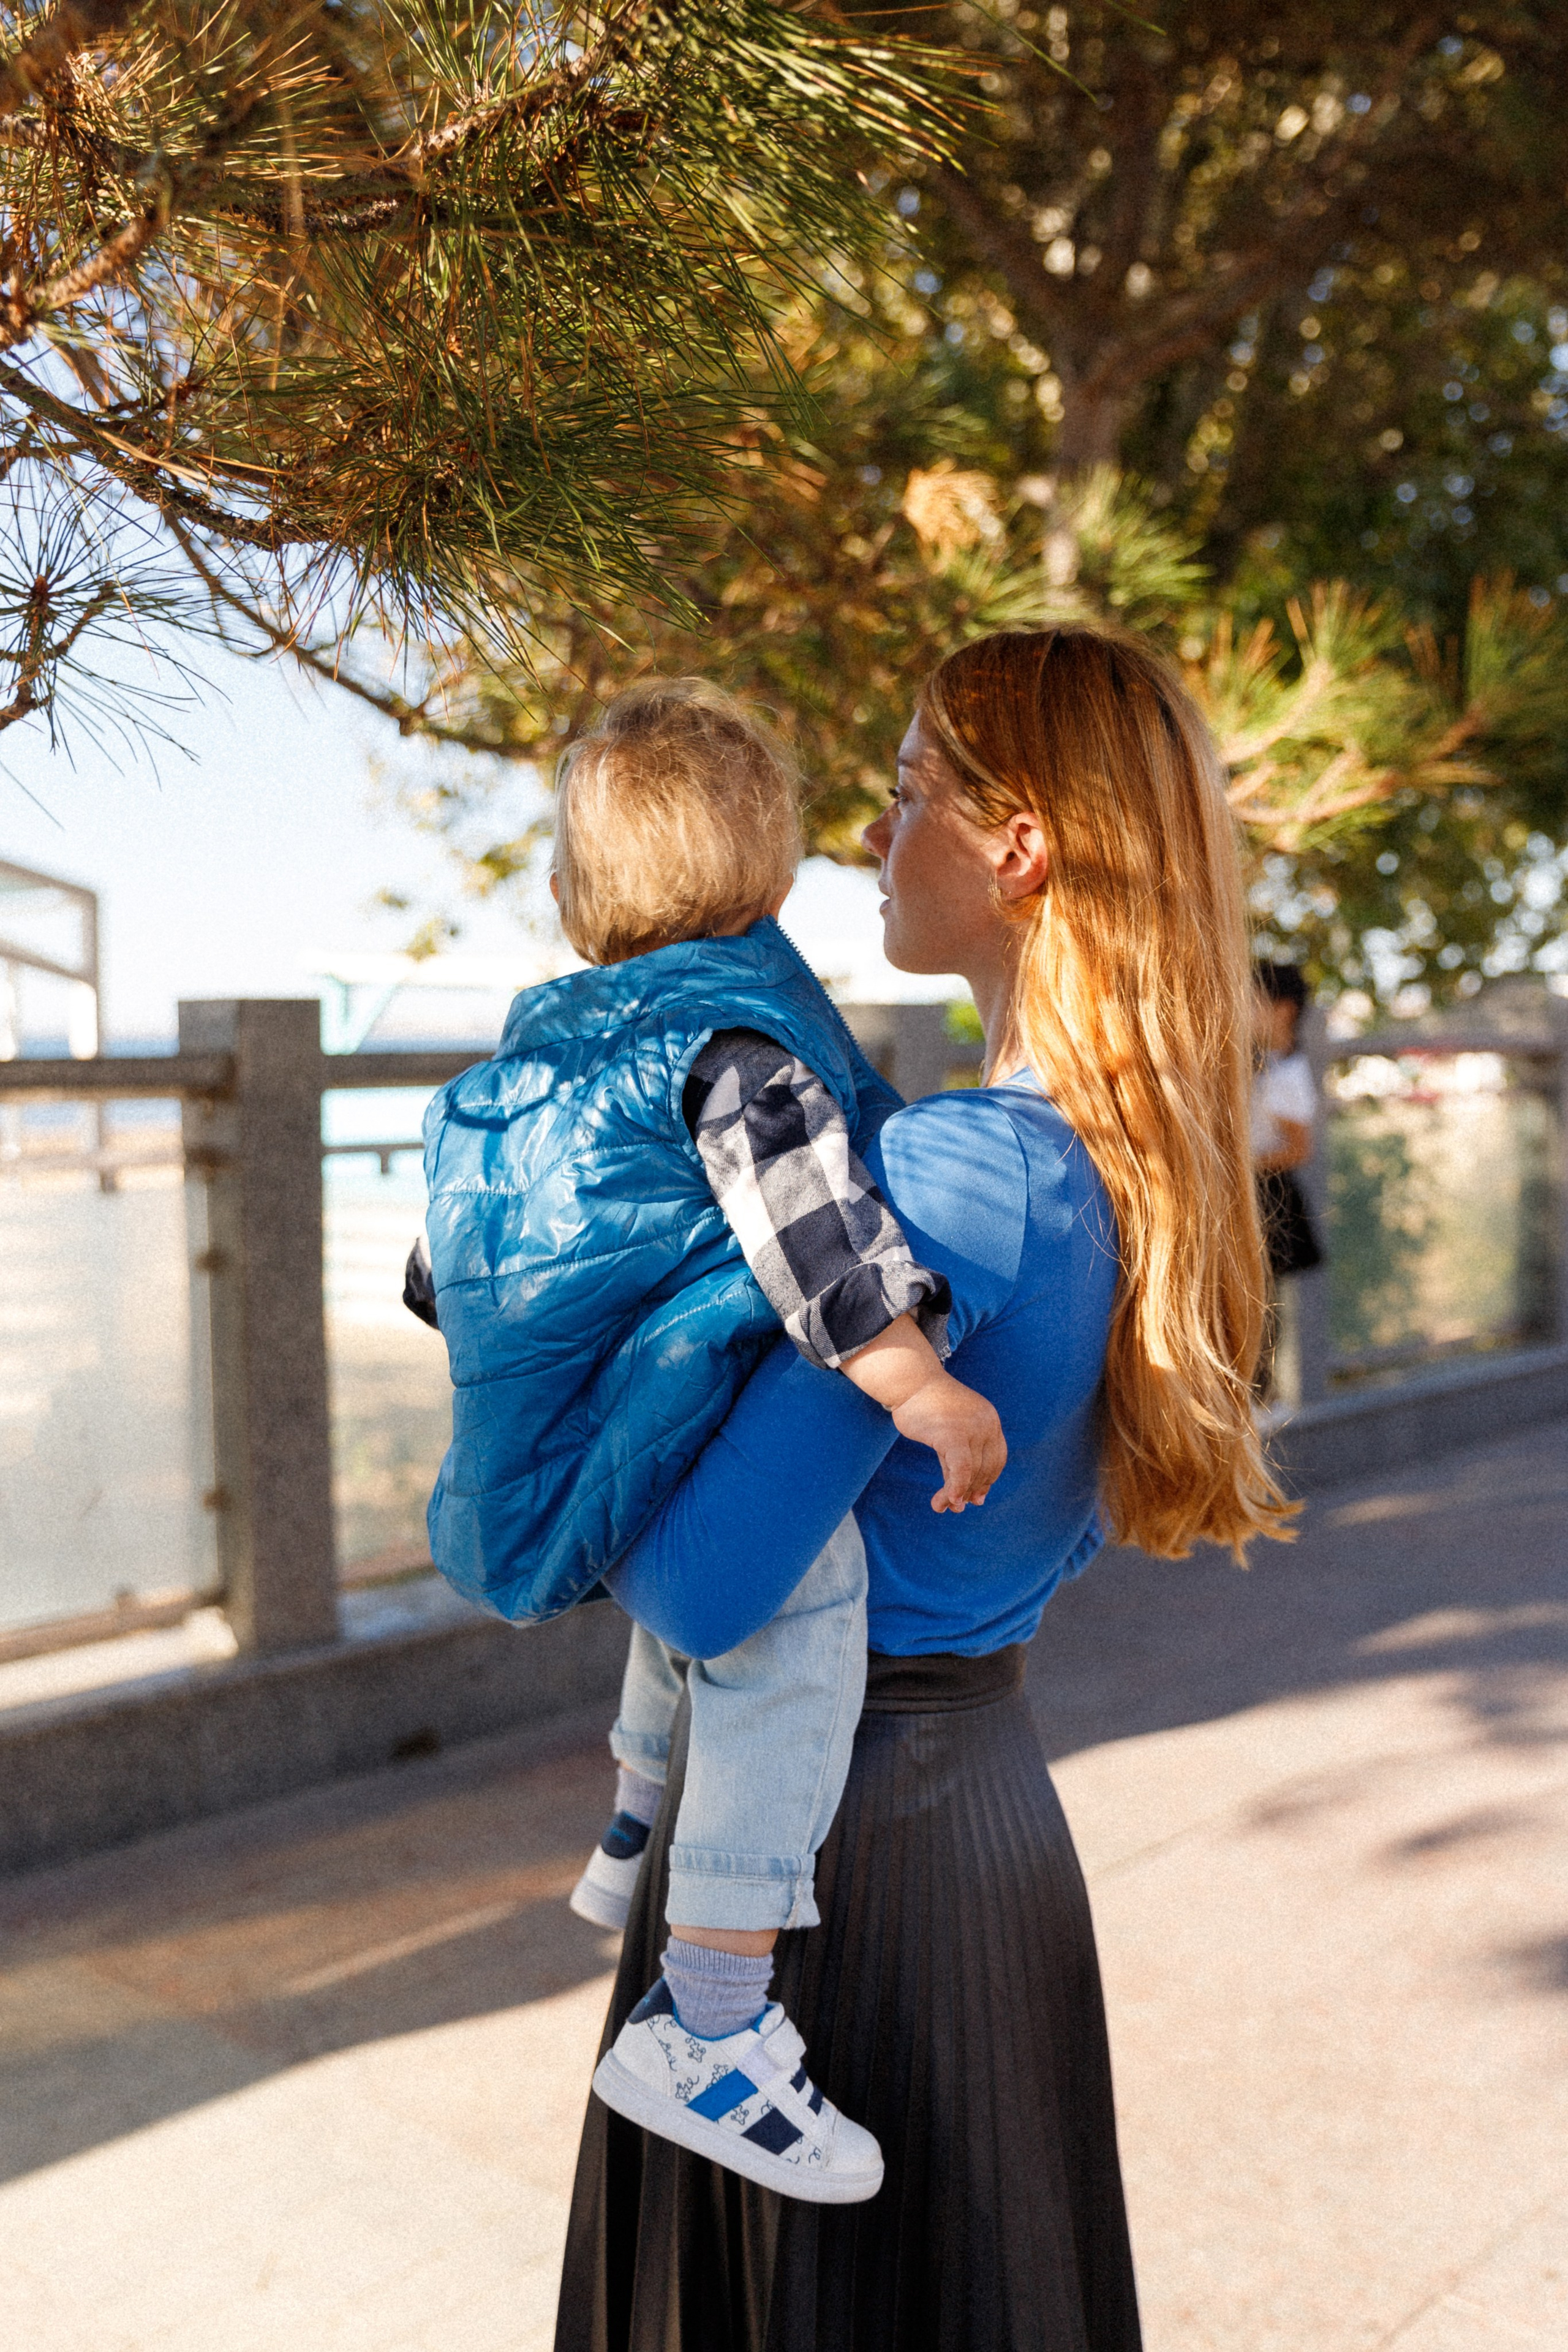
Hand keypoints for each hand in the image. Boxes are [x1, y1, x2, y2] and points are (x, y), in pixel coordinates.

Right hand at [891, 1368, 1006, 1511]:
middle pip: (985, 1469)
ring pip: (971, 1473)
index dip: (987, 1481)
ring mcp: (972, 1429)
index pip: (997, 1459)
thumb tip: (972, 1499)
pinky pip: (960, 1470)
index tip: (975, 1497)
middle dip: (971, 1491)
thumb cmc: (926, 1405)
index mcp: (990, 1420)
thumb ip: (962, 1458)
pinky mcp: (953, 1435)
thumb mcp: (950, 1431)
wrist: (909, 1381)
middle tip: (957, 1507)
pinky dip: (955, 1489)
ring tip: (943, 1507)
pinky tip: (947, 1500)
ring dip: (957, 1495)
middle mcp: (987, 1424)